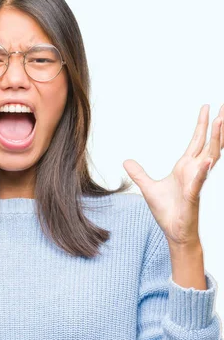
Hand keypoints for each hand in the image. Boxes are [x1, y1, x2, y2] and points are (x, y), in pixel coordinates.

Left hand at [123, 104, 222, 245]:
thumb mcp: (148, 188)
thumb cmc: (167, 211)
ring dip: (215, 140)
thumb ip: (139, 173)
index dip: (203, 124)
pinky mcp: (192, 197)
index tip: (208, 107)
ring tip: (221, 122)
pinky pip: (198, 182)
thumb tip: (126, 161)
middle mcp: (195, 171)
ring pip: (209, 157)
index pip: (197, 141)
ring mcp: (196, 182)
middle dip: (217, 126)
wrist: (174, 232)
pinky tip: (207, 161)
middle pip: (208, 144)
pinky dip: (203, 172)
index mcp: (186, 167)